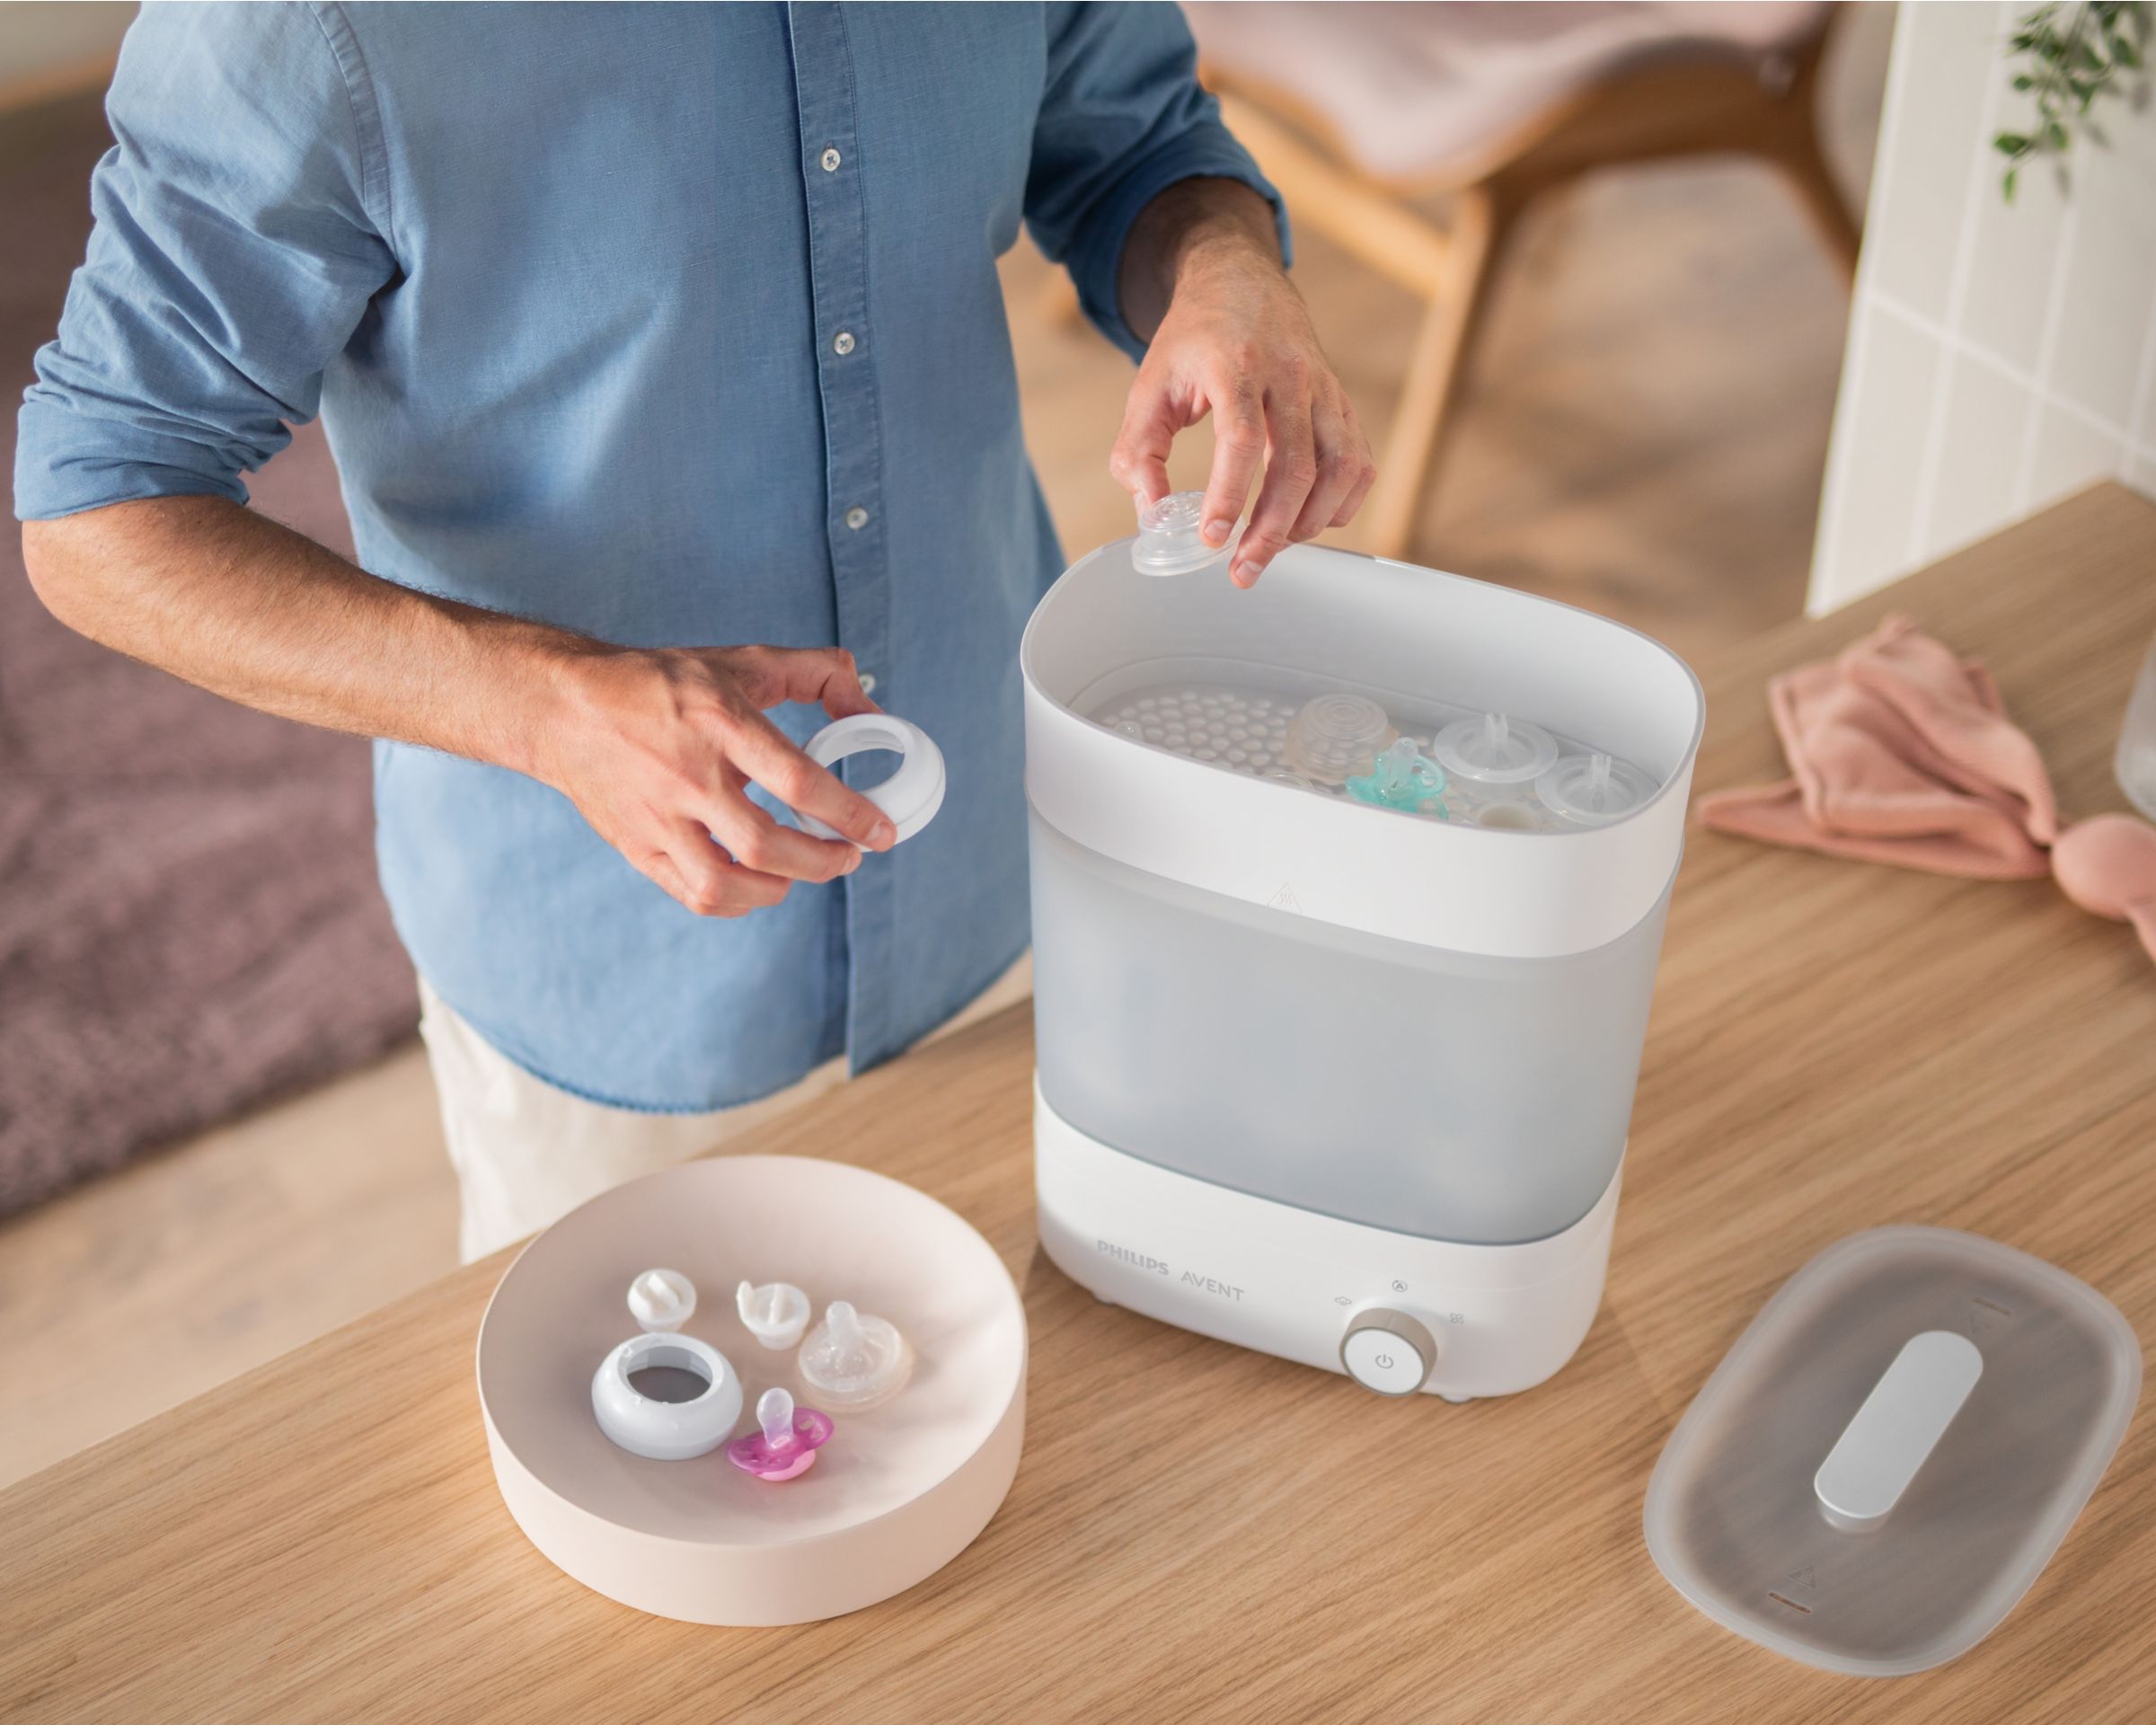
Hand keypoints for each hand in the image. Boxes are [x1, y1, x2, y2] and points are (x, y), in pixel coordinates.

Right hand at [536, 643, 894, 917]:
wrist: (564, 708)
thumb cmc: (659, 685)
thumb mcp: (740, 661)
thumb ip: (814, 674)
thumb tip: (868, 706)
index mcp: (719, 723)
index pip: (797, 780)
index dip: (849, 813)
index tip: (880, 831)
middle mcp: (687, 776)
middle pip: (765, 845)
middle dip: (823, 861)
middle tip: (848, 855)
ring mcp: (657, 818)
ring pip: (726, 884)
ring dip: (779, 888)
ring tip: (803, 871)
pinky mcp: (637, 846)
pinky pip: (693, 895)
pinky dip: (736, 903)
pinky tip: (758, 886)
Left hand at [1111, 186, 1374, 587]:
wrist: (1242, 284)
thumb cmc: (1194, 341)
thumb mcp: (1149, 387)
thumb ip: (1138, 452)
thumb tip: (1152, 515)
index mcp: (1234, 364)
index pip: (1241, 437)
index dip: (1229, 494)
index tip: (1213, 538)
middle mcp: (1290, 375)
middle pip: (1297, 465)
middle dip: (1271, 530)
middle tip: (1243, 571)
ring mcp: (1324, 389)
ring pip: (1338, 468)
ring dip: (1309, 523)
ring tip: (1272, 548)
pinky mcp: (1343, 405)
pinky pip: (1358, 464)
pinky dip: (1341, 504)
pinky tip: (1308, 523)